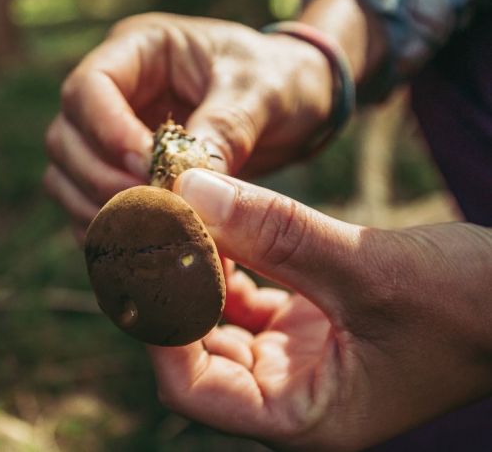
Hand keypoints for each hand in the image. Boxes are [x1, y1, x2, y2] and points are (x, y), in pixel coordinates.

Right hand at [44, 13, 332, 238]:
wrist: (291, 104)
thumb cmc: (278, 79)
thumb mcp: (261, 92)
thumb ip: (223, 130)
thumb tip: (185, 186)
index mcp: (140, 50)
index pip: (89, 87)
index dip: (107, 132)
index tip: (146, 169)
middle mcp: (115, 92)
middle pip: (67, 138)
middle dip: (102, 180)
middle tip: (152, 210)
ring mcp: (111, 135)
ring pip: (68, 177)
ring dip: (99, 211)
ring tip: (149, 235)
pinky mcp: (121, 174)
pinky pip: (90, 205)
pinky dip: (109, 230)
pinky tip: (142, 248)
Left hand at [148, 169, 491, 450]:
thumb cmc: (471, 306)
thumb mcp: (368, 268)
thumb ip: (277, 232)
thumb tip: (192, 191)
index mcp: (303, 416)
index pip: (193, 387)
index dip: (161, 325)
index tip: (148, 257)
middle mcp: (292, 394)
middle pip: (197, 352)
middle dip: (173, 291)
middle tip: (153, 228)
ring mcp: (298, 360)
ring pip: (220, 321)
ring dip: (200, 271)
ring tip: (185, 218)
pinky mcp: (309, 325)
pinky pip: (250, 298)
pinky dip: (232, 263)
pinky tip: (225, 226)